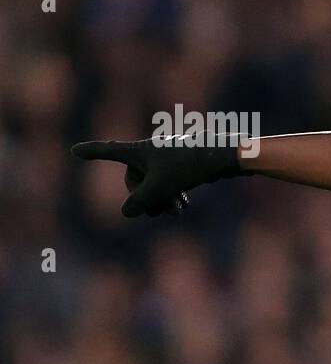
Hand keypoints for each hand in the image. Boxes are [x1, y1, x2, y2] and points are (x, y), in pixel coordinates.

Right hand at [71, 135, 249, 216]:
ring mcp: (166, 157)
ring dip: (161, 201)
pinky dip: (171, 195)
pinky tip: (183, 206)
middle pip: (134, 179)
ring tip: (177, 211)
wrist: (224, 157)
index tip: (75, 151)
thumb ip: (139, 202)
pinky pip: (166, 182)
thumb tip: (126, 213)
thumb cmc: (189, 168)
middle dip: (146, 198)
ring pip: (152, 184)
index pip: (110, 151)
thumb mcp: (160, 188)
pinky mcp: (181, 164)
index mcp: (140, 150)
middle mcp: (150, 151)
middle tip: (164, 211)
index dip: (93, 153)